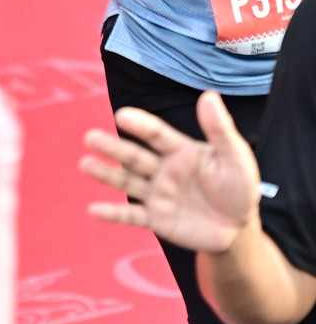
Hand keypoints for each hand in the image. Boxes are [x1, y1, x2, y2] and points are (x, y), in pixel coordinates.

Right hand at [82, 93, 260, 251]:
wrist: (239, 229)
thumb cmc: (238, 187)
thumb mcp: (236, 157)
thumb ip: (220, 130)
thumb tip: (208, 95)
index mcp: (180, 150)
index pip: (156, 134)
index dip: (140, 124)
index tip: (122, 116)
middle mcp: (163, 170)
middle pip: (134, 156)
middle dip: (112, 147)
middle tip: (90, 137)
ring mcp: (158, 194)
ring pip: (127, 182)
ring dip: (106, 174)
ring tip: (85, 164)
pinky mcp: (157, 219)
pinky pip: (132, 216)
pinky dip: (113, 214)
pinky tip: (93, 209)